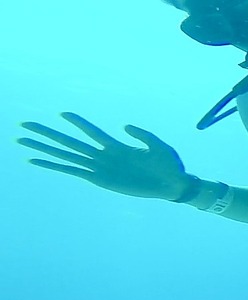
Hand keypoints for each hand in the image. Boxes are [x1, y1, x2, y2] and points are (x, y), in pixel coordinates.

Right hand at [18, 112, 192, 199]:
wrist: (173, 186)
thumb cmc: (169, 165)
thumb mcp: (158, 145)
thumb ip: (142, 134)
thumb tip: (123, 126)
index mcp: (117, 147)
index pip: (91, 132)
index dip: (77, 123)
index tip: (62, 113)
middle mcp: (103, 157)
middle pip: (70, 142)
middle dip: (47, 133)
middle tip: (24, 123)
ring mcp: (98, 168)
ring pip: (66, 155)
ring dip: (43, 148)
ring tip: (22, 140)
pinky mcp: (98, 180)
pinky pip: (72, 171)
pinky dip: (54, 166)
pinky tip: (36, 161)